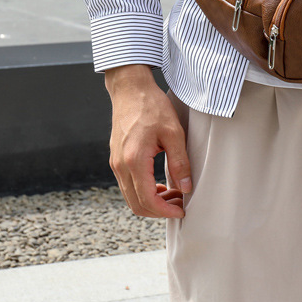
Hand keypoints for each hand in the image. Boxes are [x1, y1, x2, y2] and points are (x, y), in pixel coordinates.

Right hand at [105, 64, 191, 218]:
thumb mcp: (174, 133)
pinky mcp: (116, 159)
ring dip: (152, 202)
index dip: (165, 211)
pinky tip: (161, 185)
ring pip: (131, 197)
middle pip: (136, 204)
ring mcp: (116, 163)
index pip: (148, 200)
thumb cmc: (152, 107)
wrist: (130, 90)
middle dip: (159, 211)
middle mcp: (120, 166)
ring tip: (175, 194)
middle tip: (180, 203)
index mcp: (134, 160)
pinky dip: (144, 192)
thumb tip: (186, 188)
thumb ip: (180, 162)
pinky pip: (128, 185)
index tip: (182, 210)